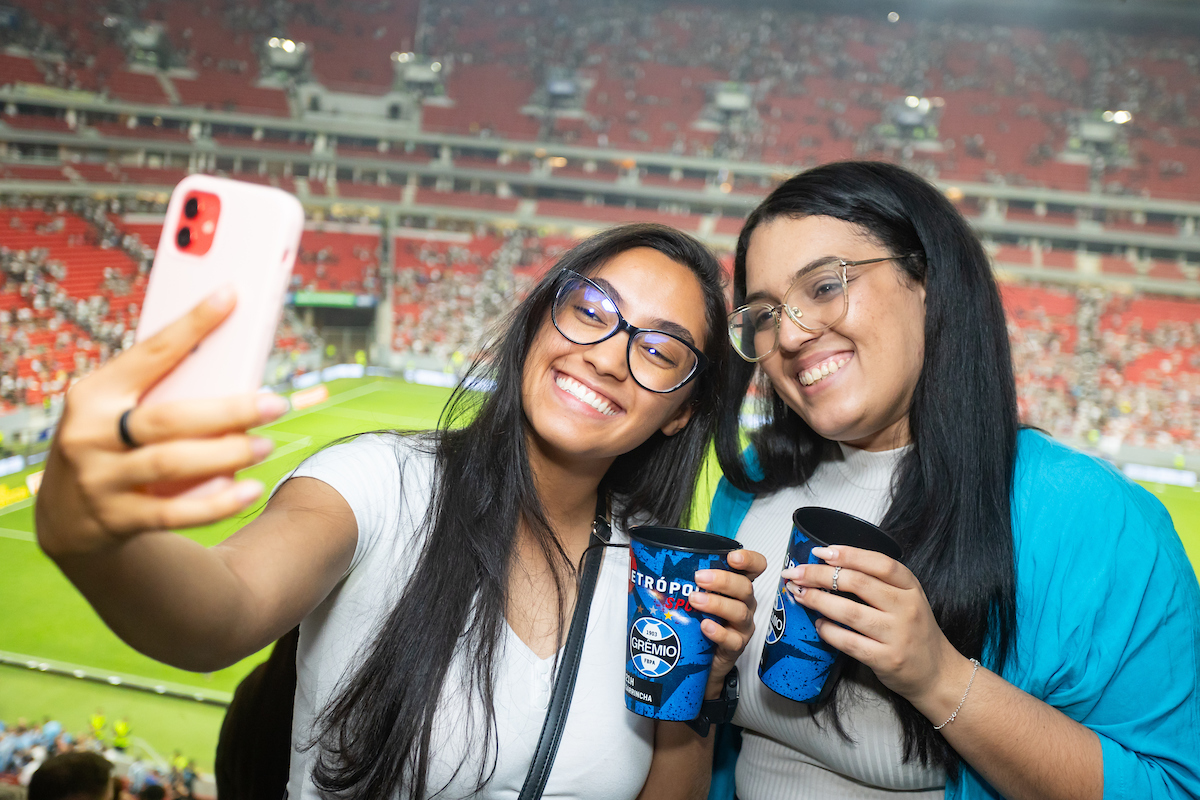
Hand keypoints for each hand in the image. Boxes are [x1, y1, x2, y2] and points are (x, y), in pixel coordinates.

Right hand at [35, 287, 288, 557]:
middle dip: (229, 411)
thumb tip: (235, 364)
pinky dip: (218, 503)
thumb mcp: (116, 410)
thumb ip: (160, 390)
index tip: (230, 296)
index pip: (150, 353)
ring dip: (228, 453)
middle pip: (169, 418)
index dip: (192, 324)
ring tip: (266, 445)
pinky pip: (174, 513)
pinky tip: (250, 490)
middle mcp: (90, 435)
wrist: (67, 515)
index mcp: (95, 394)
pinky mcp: (116, 519)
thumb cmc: (110, 444)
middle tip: (275, 404)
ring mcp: (99, 480)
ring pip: (173, 464)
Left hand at [691, 548, 767, 699]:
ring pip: (740, 612)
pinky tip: (705, 627)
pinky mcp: (736, 647)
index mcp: (737, 587)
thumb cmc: (700, 621)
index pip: (755, 567)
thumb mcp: (697, 595)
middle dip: (723, 580)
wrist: (703, 661)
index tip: (732, 557)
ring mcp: (742, 626)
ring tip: (694, 600)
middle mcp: (745, 604)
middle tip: (698, 578)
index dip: (749, 560)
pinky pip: (732, 640)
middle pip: (745, 587)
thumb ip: (685, 578)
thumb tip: (648, 559)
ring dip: (716, 603)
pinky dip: (719, 632)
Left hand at [783, 545, 963, 706]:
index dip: (848, 554)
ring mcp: (897, 635)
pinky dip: (828, 631)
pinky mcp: (886, 659)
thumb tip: (830, 566)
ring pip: (849, 611)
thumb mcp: (907, 599)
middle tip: (795, 573)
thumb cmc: (914, 631)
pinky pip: (849, 642)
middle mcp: (906, 608)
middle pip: (857, 583)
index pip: (879, 563)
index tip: (819, 551)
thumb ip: (878, 583)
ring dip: (818, 600)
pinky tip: (817, 625)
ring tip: (799, 594)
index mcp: (911, 588)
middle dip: (820, 575)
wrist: (937, 674)